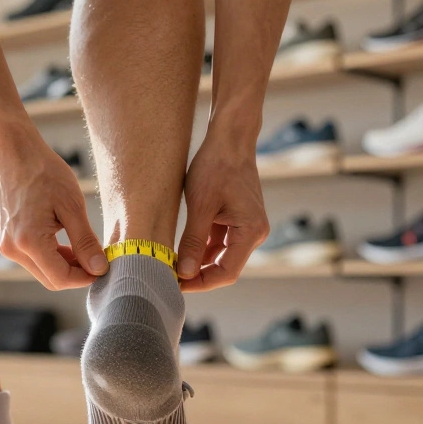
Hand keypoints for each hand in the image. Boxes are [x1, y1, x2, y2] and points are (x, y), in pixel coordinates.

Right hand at [0, 140, 107, 289]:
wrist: (13, 154)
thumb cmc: (44, 173)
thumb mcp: (72, 206)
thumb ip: (85, 241)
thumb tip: (99, 269)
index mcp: (29, 241)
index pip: (61, 278)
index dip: (85, 277)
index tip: (103, 266)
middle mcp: (13, 249)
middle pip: (51, 279)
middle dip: (76, 273)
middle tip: (96, 257)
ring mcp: (7, 246)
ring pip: (42, 271)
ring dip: (65, 265)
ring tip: (83, 246)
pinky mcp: (6, 240)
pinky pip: (33, 259)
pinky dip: (52, 256)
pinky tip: (65, 241)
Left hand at [176, 131, 269, 291]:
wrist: (229, 139)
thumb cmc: (216, 167)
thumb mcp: (200, 206)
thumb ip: (193, 242)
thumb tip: (184, 272)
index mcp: (250, 231)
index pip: (226, 272)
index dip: (201, 282)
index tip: (175, 284)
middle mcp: (254, 233)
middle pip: (224, 267)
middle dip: (197, 274)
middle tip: (168, 276)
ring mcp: (247, 227)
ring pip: (220, 256)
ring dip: (197, 262)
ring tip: (171, 265)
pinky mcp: (238, 220)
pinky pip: (219, 242)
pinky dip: (201, 248)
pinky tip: (181, 251)